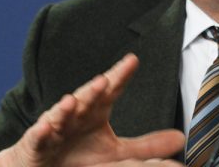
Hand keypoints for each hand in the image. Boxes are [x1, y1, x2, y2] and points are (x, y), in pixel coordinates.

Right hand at [0, 54, 184, 166]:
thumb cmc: (79, 157)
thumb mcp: (118, 154)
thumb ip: (148, 146)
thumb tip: (181, 139)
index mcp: (95, 112)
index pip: (110, 91)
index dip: (120, 76)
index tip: (132, 60)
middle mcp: (75, 115)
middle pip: (85, 100)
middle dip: (93, 90)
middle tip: (104, 81)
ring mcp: (54, 128)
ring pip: (59, 115)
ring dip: (64, 108)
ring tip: (71, 101)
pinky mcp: (37, 144)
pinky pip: (38, 138)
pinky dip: (41, 132)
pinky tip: (46, 127)